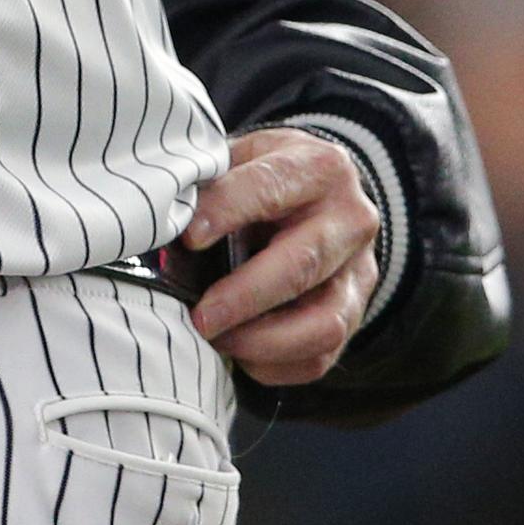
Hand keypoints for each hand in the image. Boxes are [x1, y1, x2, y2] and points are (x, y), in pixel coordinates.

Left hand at [180, 127, 381, 388]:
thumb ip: (208, 183)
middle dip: (245, 297)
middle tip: (200, 316)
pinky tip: (239, 354)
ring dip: (263, 341)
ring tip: (217, 339)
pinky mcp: (354, 315)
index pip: (271, 189)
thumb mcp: (242, 158)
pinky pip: (322, 357)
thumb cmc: (267, 177)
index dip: (227, 212)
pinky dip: (276, 366)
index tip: (190, 239)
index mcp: (319, 168)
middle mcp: (350, 220)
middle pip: (303, 265)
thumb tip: (164, 220)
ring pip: (324, 323)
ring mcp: (359, 274)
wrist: (325, 195)